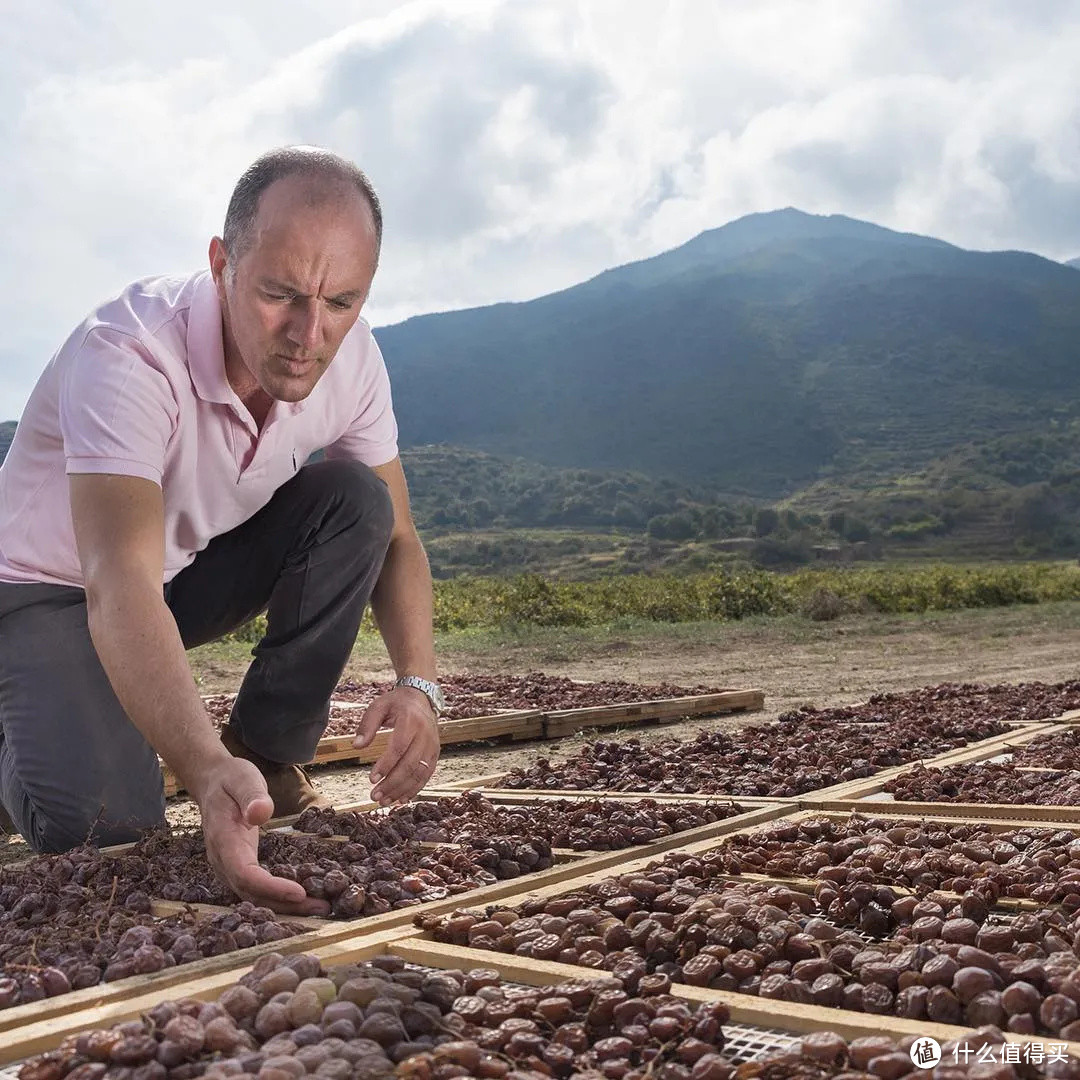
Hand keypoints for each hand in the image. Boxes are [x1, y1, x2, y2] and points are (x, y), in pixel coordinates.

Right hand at [195, 756, 330, 915]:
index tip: (299, 892)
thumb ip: (252, 795)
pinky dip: (279, 897)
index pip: (245, 874)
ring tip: (320, 907)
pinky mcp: (239, 867)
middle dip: (285, 904)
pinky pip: (257, 889)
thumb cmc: (231, 779)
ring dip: (285, 906)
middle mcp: (223, 861)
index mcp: (223, 840)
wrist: (212, 783)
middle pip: (252, 894)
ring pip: (254, 896)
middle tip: (322, 908)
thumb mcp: (243, 778)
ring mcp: (229, 867)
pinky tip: (304, 897)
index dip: (271, 887)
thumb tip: (261, 814)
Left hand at [353, 686, 439, 804]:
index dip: (386, 765)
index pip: (399, 747)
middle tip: (375, 795)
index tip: (371, 778)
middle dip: (392, 783)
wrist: (421, 697)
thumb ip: (367, 725)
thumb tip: (356, 745)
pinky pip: (427, 775)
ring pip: (419, 773)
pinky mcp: (435, 753)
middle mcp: (425, 734)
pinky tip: (401, 798)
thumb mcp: (379, 706)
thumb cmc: (397, 703)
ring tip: (385, 801)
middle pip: (410, 764)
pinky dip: (415, 789)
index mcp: (411, 721)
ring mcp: (432, 745)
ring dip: (402, 790)